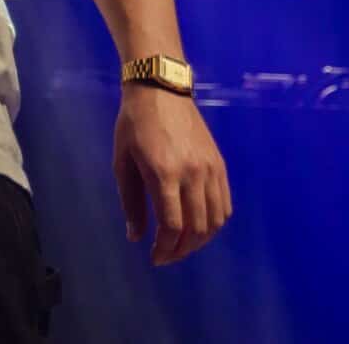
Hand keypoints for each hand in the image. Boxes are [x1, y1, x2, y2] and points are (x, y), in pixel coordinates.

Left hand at [114, 85, 231, 266]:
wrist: (160, 89)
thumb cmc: (134, 124)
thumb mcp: (123, 161)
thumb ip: (131, 202)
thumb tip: (135, 237)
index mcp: (164, 173)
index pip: (173, 225)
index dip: (166, 248)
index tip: (155, 258)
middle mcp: (193, 174)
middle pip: (197, 228)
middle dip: (182, 249)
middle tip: (167, 255)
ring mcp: (211, 169)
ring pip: (215, 220)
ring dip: (201, 240)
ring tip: (183, 244)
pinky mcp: (220, 164)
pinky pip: (225, 204)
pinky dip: (216, 222)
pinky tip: (200, 226)